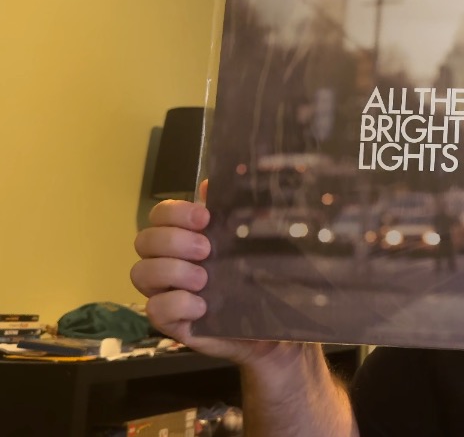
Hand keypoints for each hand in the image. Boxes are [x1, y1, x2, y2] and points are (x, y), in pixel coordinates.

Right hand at [131, 180, 304, 367]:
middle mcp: (169, 262)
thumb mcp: (252, 245)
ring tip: (204, 279)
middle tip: (206, 249)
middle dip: (173, 240)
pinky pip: (154, 310)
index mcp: (185, 238)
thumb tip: (213, 184)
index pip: (159, 215)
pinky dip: (177, 303)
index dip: (175, 212)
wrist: (273, 327)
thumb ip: (234, 216)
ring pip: (141, 273)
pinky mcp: (171, 322)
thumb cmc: (259, 281)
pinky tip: (202, 305)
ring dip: (173, 271)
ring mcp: (166, 292)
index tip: (205, 218)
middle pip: (144, 240)